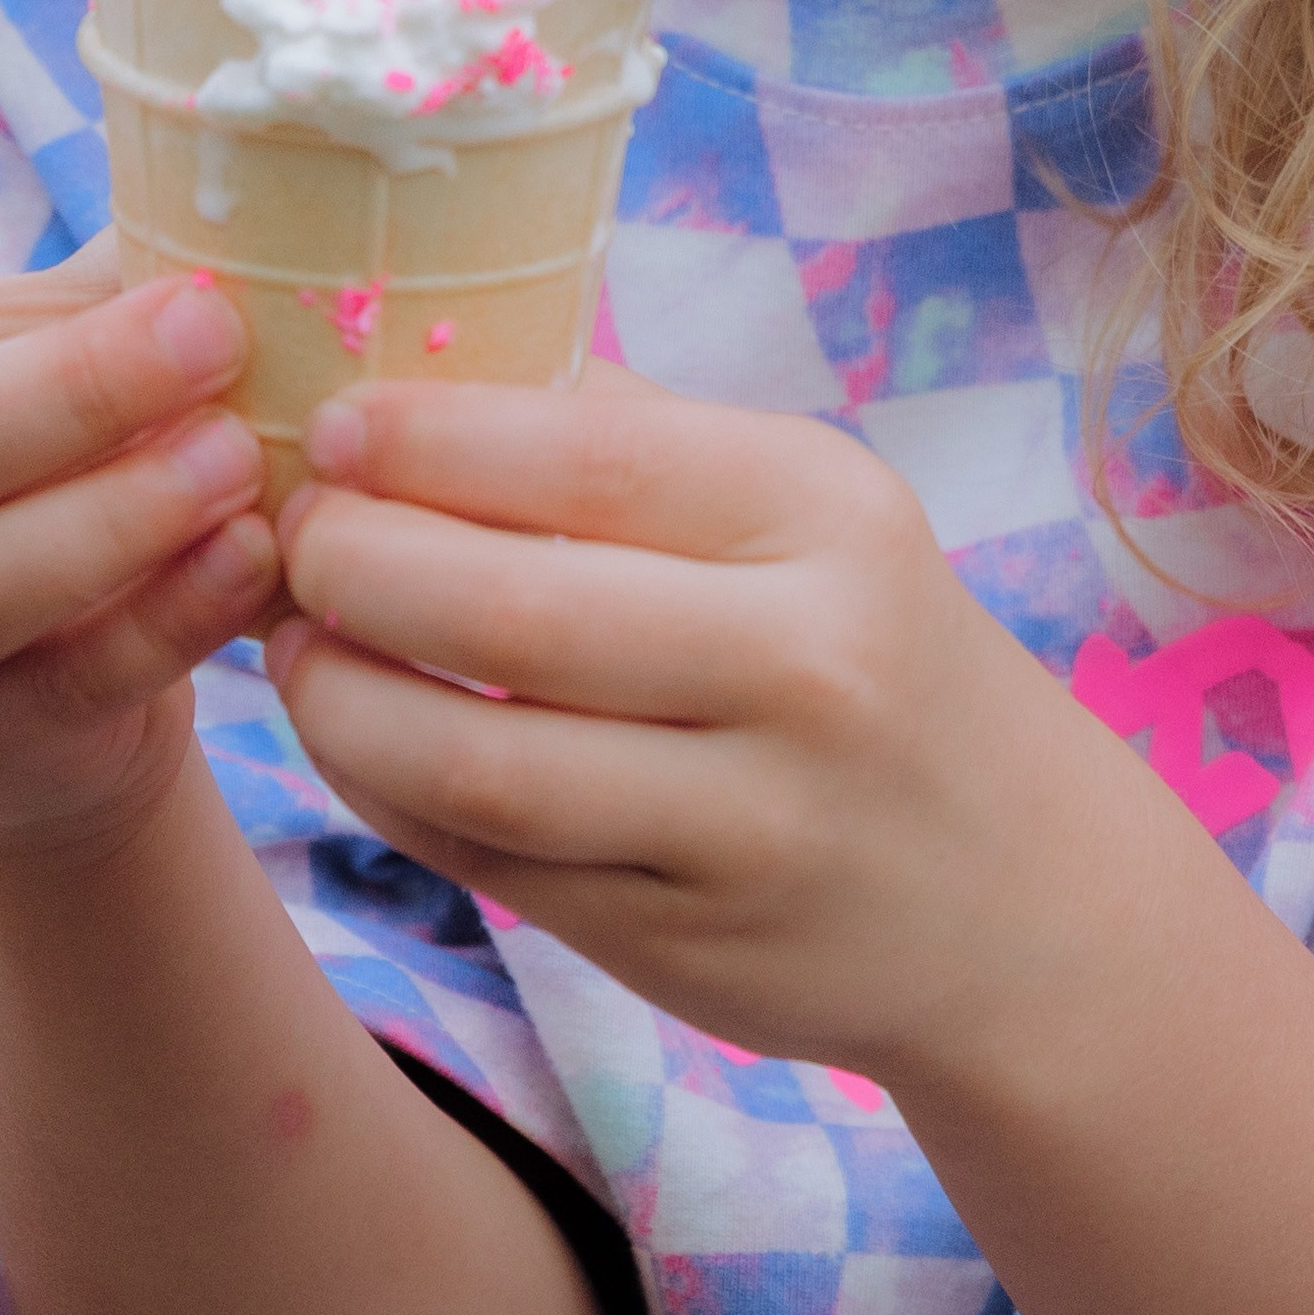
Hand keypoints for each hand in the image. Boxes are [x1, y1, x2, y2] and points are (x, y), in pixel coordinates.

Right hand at [0, 224, 280, 855]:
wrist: (75, 673)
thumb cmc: (59, 438)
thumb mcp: (54, 319)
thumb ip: (114, 243)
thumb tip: (260, 125)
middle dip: (64, 392)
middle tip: (209, 324)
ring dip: (114, 517)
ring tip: (237, 454)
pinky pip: (57, 683)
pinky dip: (168, 614)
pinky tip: (252, 553)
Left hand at [265, 368, 1183, 1084]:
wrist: (1023, 901)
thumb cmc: (872, 651)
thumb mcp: (814, 514)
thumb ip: (640, 440)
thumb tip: (431, 367)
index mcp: (827, 520)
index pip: (588, 458)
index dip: (430, 438)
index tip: (335, 426)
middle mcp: (805, 667)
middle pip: (512, 610)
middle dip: (358, 565)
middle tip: (291, 537)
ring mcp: (750, 825)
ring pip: (482, 761)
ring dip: (344, 700)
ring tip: (294, 644)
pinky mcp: (691, 947)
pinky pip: (495, 863)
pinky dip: (394, 794)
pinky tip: (358, 738)